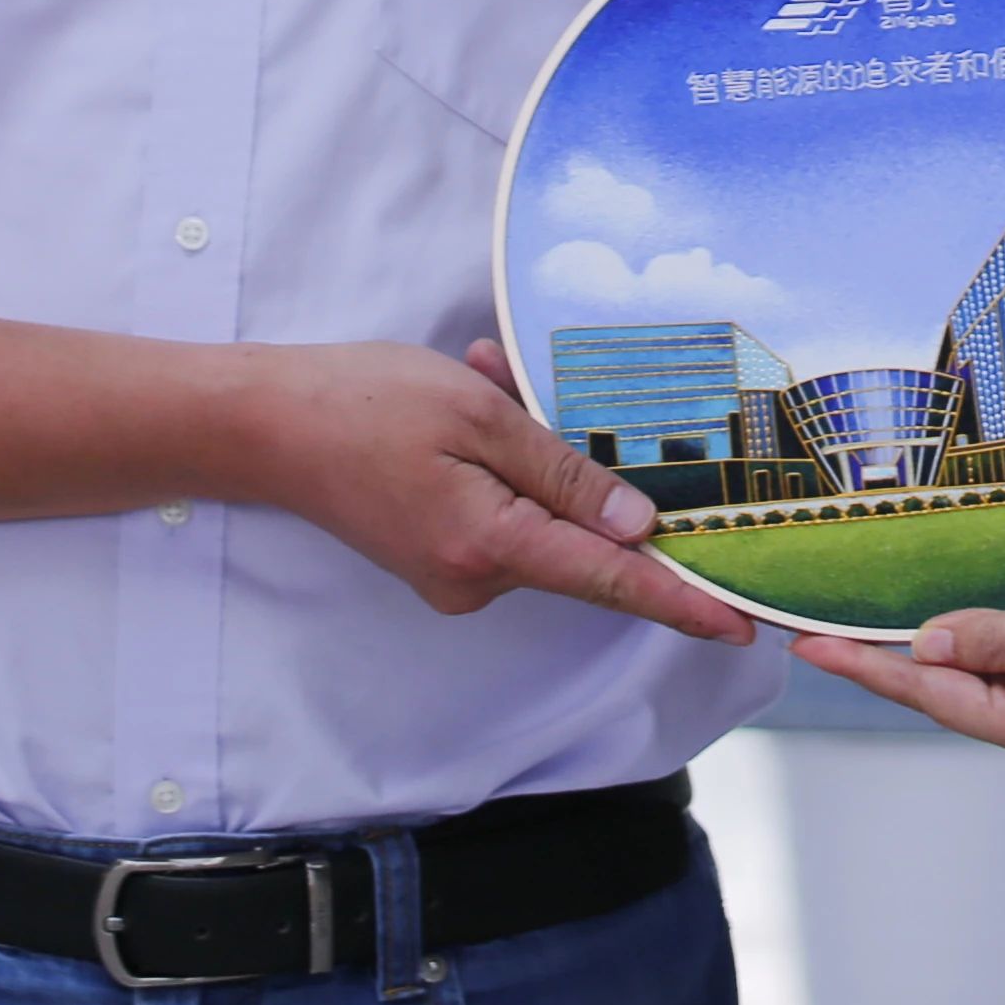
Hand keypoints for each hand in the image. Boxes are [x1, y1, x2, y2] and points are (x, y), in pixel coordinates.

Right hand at [221, 339, 755, 645]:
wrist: (261, 427)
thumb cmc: (361, 405)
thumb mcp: (476, 416)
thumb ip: (562, 473)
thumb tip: (635, 526)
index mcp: (490, 546)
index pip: (609, 579)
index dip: (682, 600)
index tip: (743, 626)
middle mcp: (475, 579)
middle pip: (573, 536)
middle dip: (574, 461)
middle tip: (512, 381)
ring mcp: (454, 575)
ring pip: (535, 515)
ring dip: (525, 449)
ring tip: (476, 378)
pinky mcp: (438, 559)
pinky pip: (500, 513)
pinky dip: (497, 462)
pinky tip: (465, 404)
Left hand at [788, 565, 1004, 767]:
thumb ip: (1002, 638)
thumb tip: (929, 643)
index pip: (928, 688)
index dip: (865, 662)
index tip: (806, 644)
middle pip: (947, 671)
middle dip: (903, 635)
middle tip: (829, 617)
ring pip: (987, 645)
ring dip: (972, 608)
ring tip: (912, 608)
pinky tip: (987, 586)